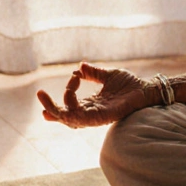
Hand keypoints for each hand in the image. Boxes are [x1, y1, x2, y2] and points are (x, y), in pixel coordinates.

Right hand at [36, 62, 153, 127]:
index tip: (74, 76)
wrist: (146, 88)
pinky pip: (84, 118)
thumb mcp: (108, 75)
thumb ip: (93, 73)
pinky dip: (74, 109)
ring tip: (50, 98)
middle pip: (65, 116)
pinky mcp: (104, 116)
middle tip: (39, 95)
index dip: (63, 96)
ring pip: (71, 119)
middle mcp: (91, 112)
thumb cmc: (130, 84)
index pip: (69, 107)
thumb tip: (80, 66)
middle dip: (50, 107)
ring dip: (58, 109)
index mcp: (91, 104)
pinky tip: (69, 98)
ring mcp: (97, 116)